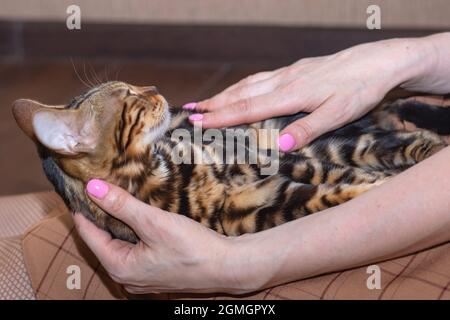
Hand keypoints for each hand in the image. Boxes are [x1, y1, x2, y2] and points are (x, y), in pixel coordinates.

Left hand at [73, 179, 255, 293]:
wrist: (227, 266)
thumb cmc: (192, 248)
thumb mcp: (153, 222)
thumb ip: (122, 205)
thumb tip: (93, 188)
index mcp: (120, 267)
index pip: (89, 236)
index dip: (84, 211)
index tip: (80, 190)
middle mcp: (128, 277)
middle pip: (104, 242)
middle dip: (102, 217)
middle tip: (100, 191)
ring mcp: (143, 277)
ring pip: (122, 245)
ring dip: (120, 224)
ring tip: (118, 200)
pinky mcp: (157, 272)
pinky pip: (137, 250)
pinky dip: (135, 233)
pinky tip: (141, 219)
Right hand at [185, 37, 436, 150]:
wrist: (380, 61)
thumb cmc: (361, 88)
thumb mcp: (340, 113)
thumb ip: (309, 128)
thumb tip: (280, 146)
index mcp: (292, 95)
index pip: (249, 108)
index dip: (222, 116)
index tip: (198, 122)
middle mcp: (285, 81)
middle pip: (242, 93)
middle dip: (214, 104)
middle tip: (189, 112)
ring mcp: (290, 73)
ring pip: (250, 83)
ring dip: (225, 94)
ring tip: (206, 101)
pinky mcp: (297, 69)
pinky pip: (262, 78)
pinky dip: (244, 86)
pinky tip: (242, 89)